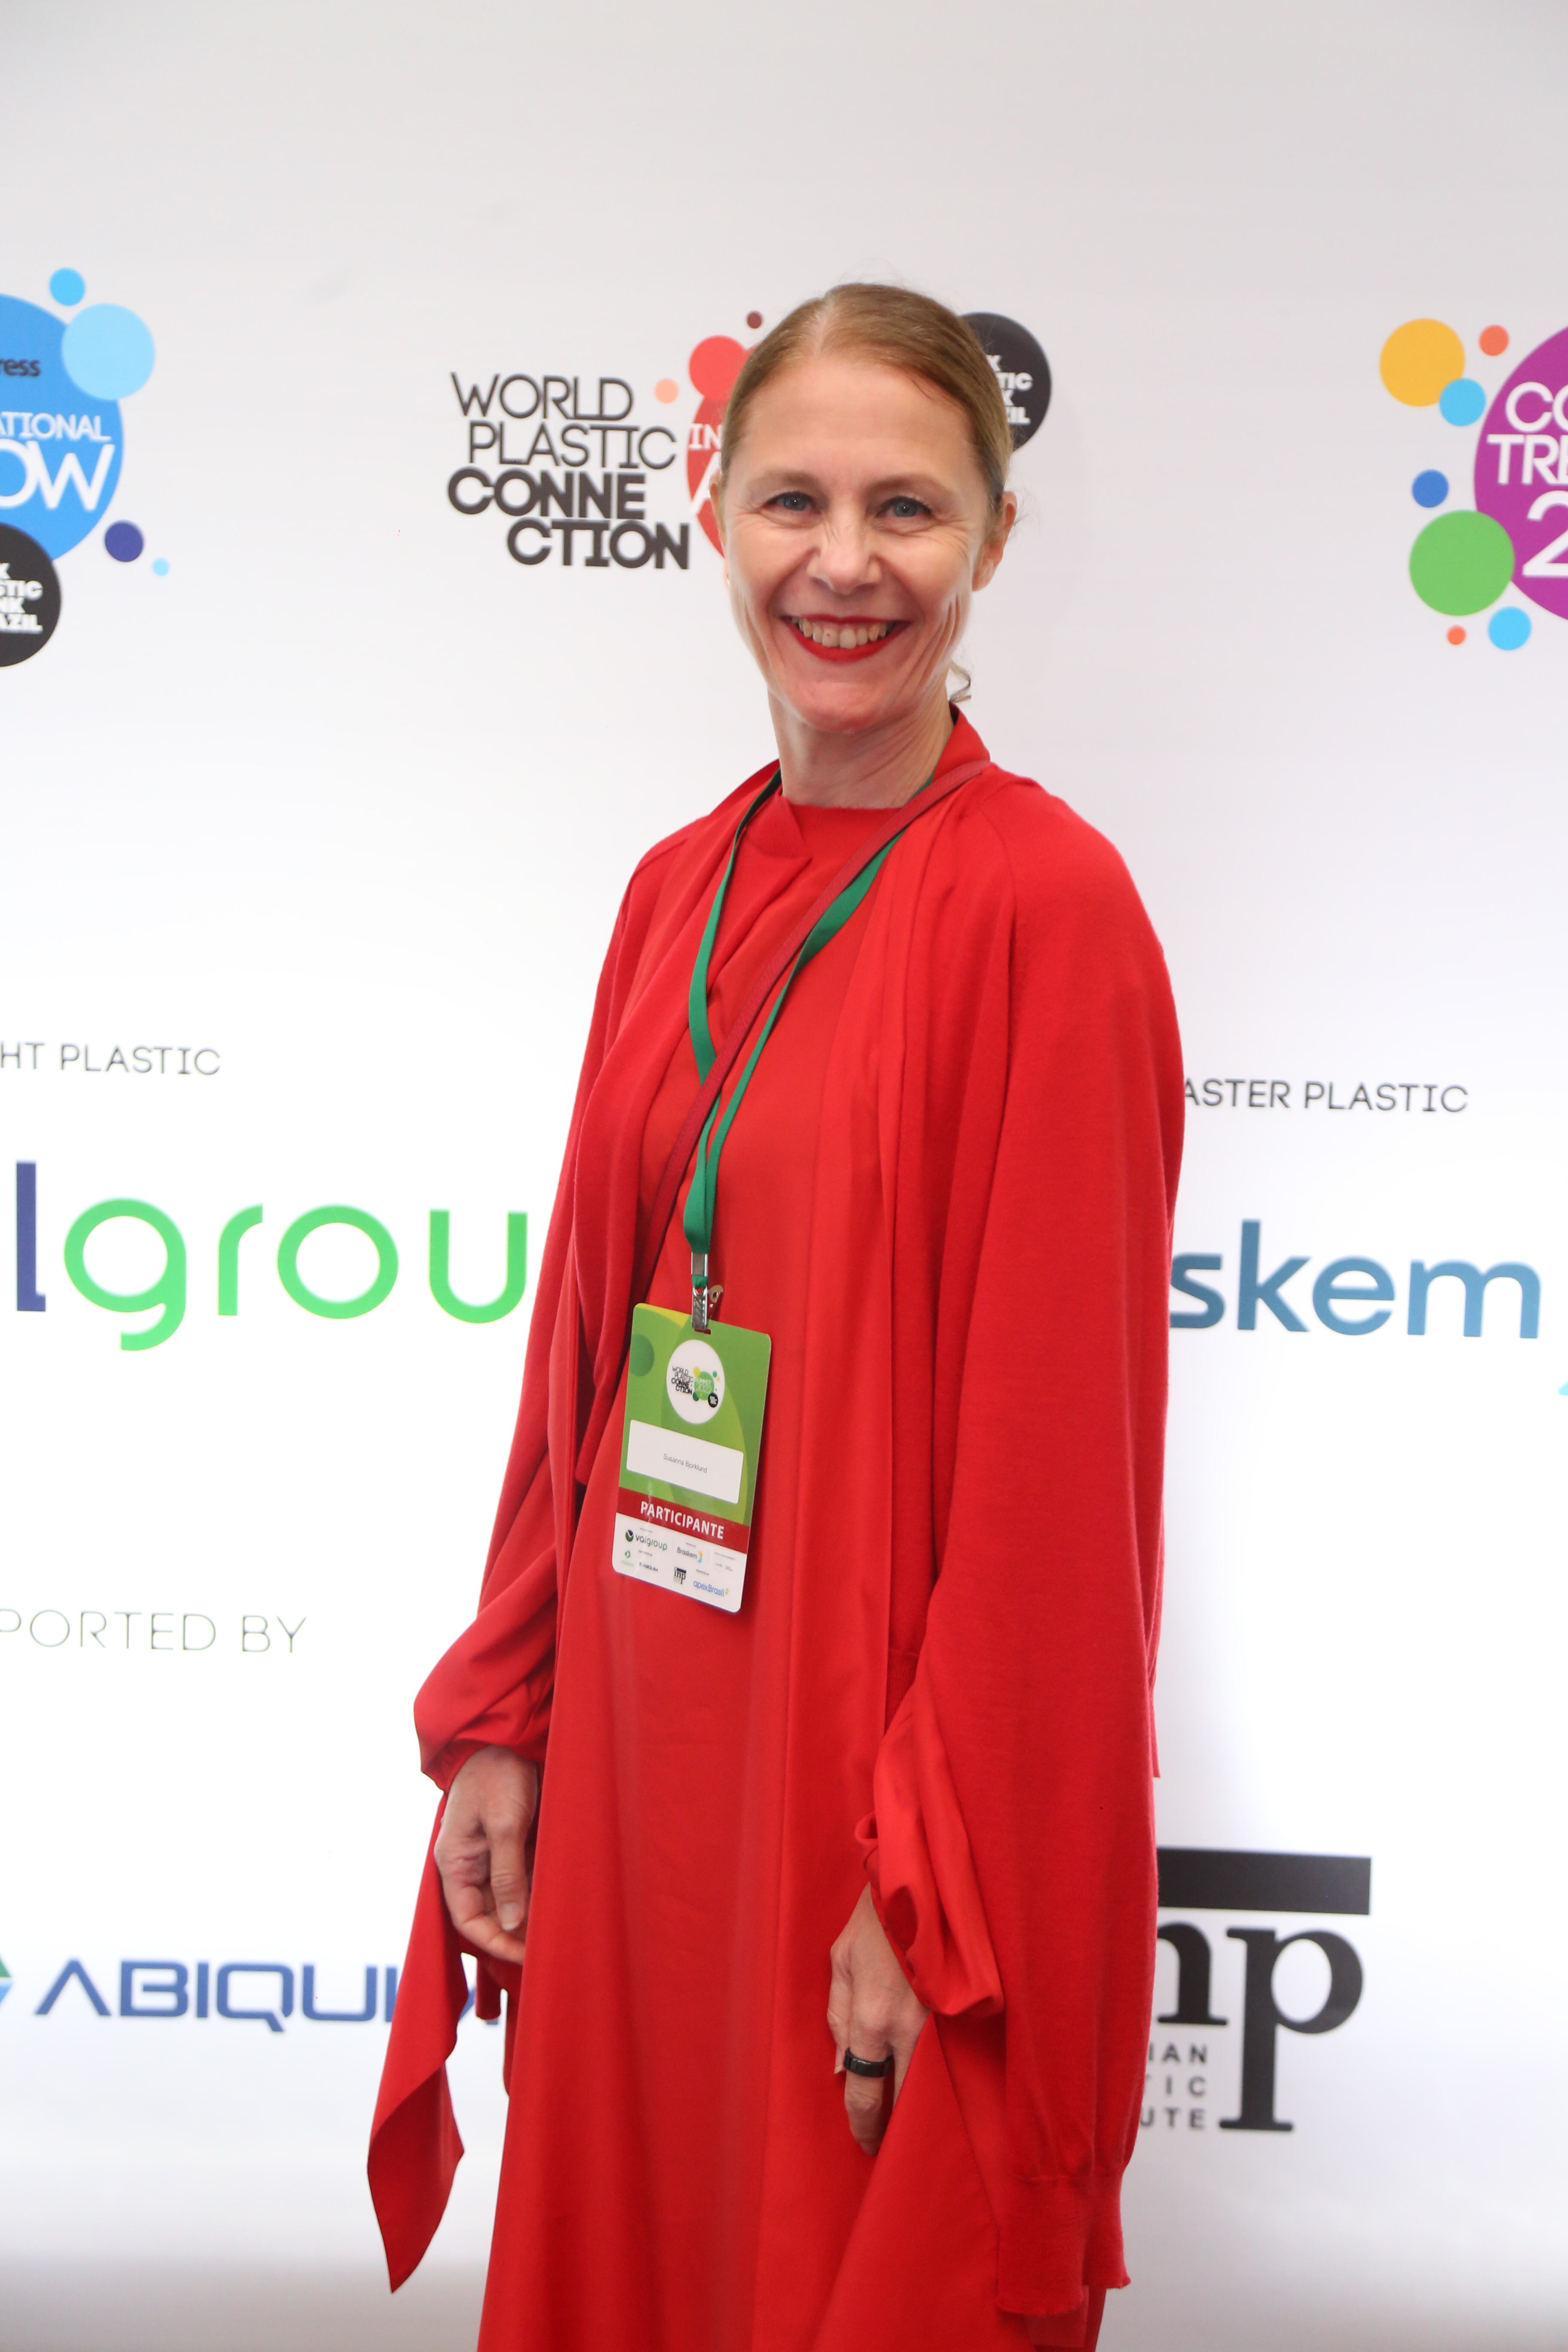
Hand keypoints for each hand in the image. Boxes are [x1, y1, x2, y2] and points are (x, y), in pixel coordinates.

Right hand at [434, 1744, 537, 1967]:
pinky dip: (537, 1891)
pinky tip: (559, 1900)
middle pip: (487, 1914)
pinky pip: (520, 1878)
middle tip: (550, 1946)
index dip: (494, 1942)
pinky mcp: (509, 1844)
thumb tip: (512, 1924)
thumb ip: (507, 1875)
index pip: (466, 1919)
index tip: (526, 1955)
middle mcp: (468, 1864)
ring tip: (559, 1928)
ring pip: (506, 1899)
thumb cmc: (498, 1774)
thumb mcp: (504, 1824)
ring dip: (529, 1914)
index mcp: (453, 1862)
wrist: (508, 1735)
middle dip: (515, 1933)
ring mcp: (488, 1855)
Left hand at [827, 1882, 929, 2154]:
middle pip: (904, 2099)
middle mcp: (906, 2027)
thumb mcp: (840, 1963)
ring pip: (932, 2081)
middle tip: (891, 2146)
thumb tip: (843, 2068)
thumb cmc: (873, 1921)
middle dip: (896, 2128)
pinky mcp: (962, 2007)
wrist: (919, 1882)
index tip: (866, 2144)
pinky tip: (942, 2081)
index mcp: (870, 2018)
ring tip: (916, 2123)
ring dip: (923, 2104)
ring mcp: (939, 2019)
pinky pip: (953, 2054)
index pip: (864, 2091)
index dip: (864, 2125)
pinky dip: (945, 2071)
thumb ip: (838, 2019)